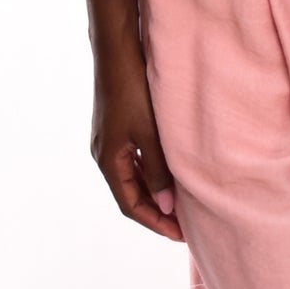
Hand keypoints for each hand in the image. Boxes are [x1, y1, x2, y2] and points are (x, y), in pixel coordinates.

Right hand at [91, 40, 184, 240]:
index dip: (156, 223)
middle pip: (130, 196)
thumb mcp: (149, 134)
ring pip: (131, 180)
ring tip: (181, 206)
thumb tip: (168, 207)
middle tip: (185, 226)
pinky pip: (132, 164)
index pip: (131, 206)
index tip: (181, 235)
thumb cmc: (133, 91)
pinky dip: (150, 176)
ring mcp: (108, 143)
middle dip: (157, 213)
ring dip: (154, 195)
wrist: (116, 53)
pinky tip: (168, 176)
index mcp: (108, 161)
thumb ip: (158, 172)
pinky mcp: (115, 131)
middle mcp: (104, 155)